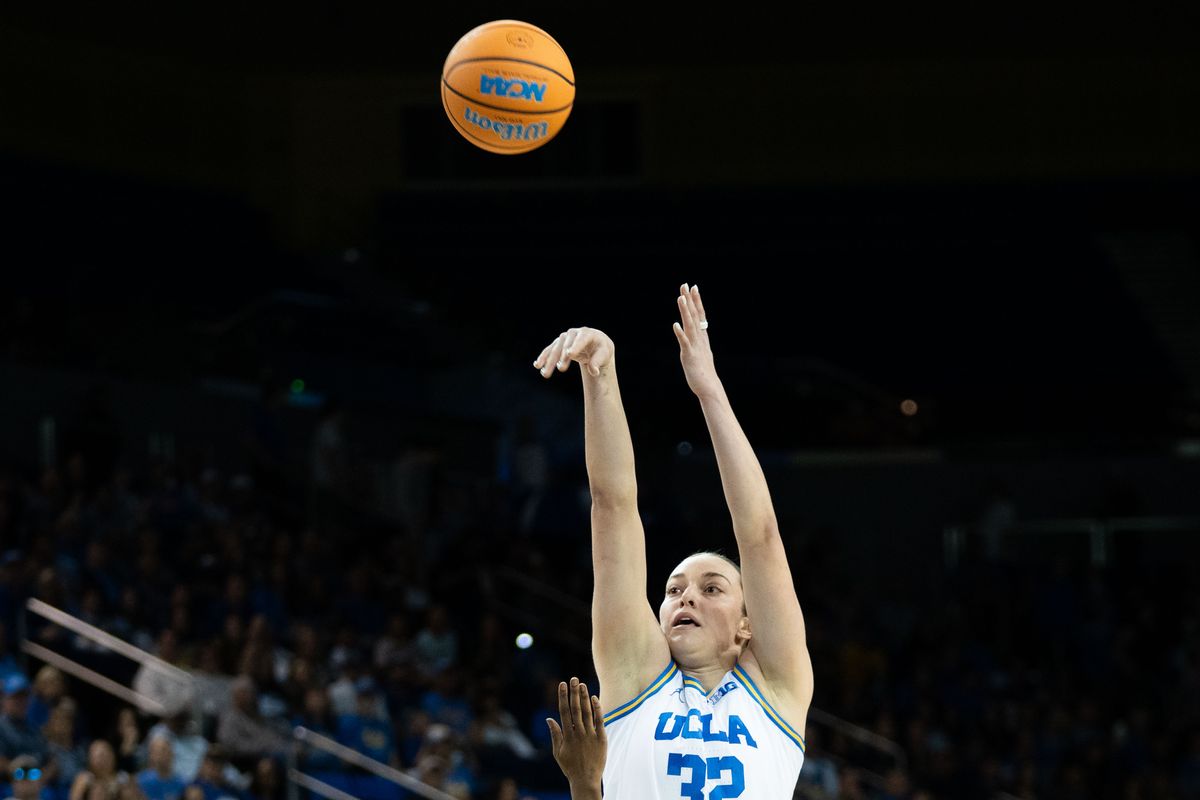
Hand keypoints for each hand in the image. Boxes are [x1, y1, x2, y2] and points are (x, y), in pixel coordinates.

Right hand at [533, 328, 613, 378]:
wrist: (595, 344)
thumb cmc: (601, 350)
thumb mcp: (604, 355)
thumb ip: (598, 362)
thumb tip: (594, 371)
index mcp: (587, 334)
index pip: (581, 339)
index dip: (576, 346)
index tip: (570, 354)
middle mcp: (574, 333)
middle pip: (566, 345)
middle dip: (562, 357)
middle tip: (561, 369)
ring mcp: (565, 337)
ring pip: (555, 349)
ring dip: (549, 361)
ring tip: (545, 373)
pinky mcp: (559, 343)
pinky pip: (550, 350)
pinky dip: (544, 357)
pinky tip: (537, 365)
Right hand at [546, 677, 605, 790]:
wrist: (586, 780)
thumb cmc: (570, 767)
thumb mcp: (558, 752)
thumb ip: (555, 734)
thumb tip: (549, 719)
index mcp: (567, 736)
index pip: (564, 712)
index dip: (563, 697)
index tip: (562, 684)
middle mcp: (579, 733)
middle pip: (576, 709)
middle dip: (574, 693)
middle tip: (573, 679)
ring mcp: (591, 735)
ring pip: (587, 712)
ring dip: (584, 697)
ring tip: (582, 685)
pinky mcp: (602, 739)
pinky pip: (600, 721)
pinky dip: (597, 709)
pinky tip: (595, 698)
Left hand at [673, 283, 720, 397]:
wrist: (709, 386)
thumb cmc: (703, 371)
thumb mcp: (701, 351)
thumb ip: (698, 340)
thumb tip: (694, 332)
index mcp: (702, 337)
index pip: (700, 315)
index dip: (697, 300)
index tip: (693, 287)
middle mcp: (699, 338)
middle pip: (695, 316)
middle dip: (690, 300)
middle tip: (686, 285)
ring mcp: (695, 346)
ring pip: (689, 325)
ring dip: (685, 312)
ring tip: (681, 298)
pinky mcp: (689, 355)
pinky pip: (684, 343)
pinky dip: (680, 333)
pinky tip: (675, 325)